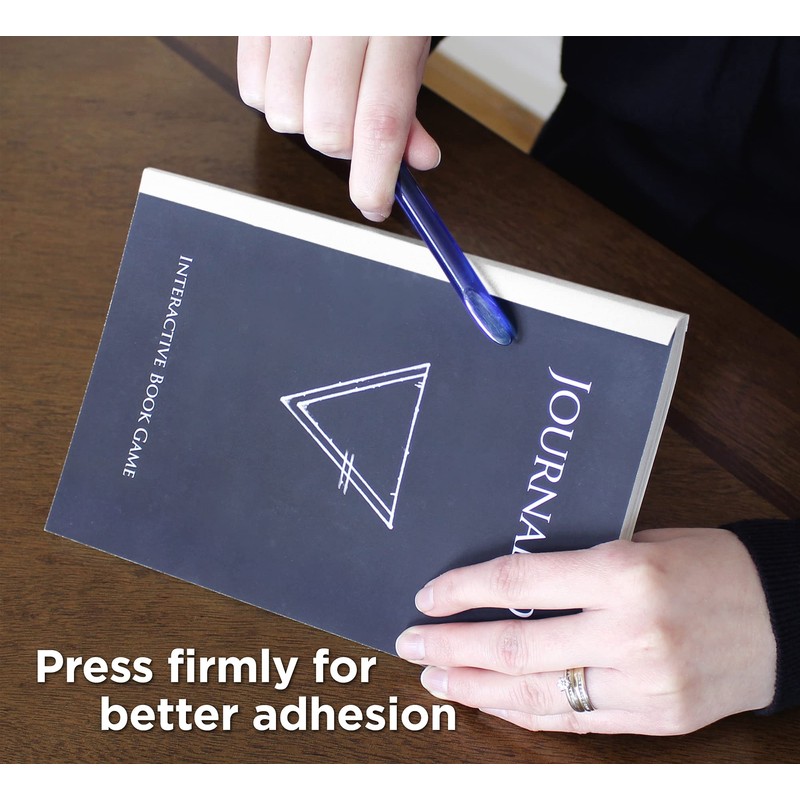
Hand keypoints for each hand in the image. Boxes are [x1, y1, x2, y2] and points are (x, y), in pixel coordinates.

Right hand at [237, 36, 440, 220]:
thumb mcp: (410, 37)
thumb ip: (409, 102)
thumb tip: (415, 161)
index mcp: (391, 22)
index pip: (380, 121)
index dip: (375, 177)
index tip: (374, 205)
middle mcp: (335, 18)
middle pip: (327, 130)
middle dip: (344, 148)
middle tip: (357, 127)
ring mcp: (288, 15)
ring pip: (285, 117)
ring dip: (307, 123)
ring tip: (326, 89)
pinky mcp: (252, 16)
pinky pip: (250, 90)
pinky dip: (273, 99)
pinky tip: (297, 74)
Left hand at [395, 528, 776, 734]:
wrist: (784, 616)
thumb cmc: (707, 563)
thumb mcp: (639, 541)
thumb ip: (576, 566)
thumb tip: (505, 583)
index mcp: (624, 573)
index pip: (519, 583)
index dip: (463, 590)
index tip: (427, 595)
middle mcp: (630, 632)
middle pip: (515, 647)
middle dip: (451, 646)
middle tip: (410, 643)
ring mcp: (643, 685)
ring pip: (536, 695)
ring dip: (475, 688)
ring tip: (435, 678)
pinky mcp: (655, 722)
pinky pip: (573, 722)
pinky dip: (523, 712)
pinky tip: (488, 702)